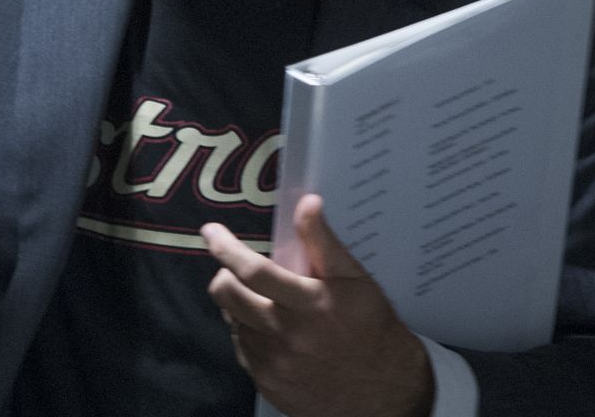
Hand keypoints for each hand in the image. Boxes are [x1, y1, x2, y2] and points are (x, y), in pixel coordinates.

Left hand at [203, 194, 433, 416]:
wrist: (383, 391)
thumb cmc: (371, 328)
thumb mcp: (355, 280)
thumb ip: (324, 242)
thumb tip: (307, 203)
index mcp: (309, 303)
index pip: (253, 271)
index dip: (226, 248)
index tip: (211, 232)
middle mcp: (286, 335)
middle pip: (228, 297)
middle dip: (224, 275)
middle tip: (236, 270)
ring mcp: (273, 363)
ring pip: (233, 322)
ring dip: (239, 306)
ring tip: (265, 302)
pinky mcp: (267, 383)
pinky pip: (242, 350)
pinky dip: (248, 333)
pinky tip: (272, 331)